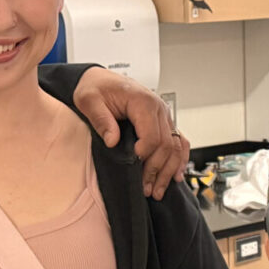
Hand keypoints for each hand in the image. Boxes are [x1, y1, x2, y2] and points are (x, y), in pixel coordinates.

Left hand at [72, 66, 188, 197]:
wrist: (98, 79)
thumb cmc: (95, 88)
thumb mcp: (90, 100)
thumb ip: (101, 120)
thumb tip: (113, 140)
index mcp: (142, 101)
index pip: (152, 135)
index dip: (145, 154)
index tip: (134, 166)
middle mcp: (158, 107)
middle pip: (166, 144)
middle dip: (157, 170)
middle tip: (146, 188)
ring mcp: (163, 115)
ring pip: (175, 146)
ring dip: (168, 170)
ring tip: (158, 189)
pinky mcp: (162, 121)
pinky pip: (177, 141)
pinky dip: (179, 159)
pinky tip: (175, 175)